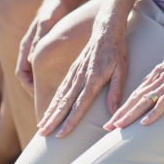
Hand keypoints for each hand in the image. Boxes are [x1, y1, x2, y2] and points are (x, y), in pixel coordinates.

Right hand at [17, 0, 69, 93]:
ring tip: (58, 96)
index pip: (22, 75)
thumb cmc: (53, 9)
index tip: (40, 97)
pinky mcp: (48, 46)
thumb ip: (37, 41)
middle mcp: (30, 49)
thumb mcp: (45, 25)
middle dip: (37, 90)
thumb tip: (31, 61)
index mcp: (27, 47)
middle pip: (29, 77)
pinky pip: (47, 65)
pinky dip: (52, 74)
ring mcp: (38, 48)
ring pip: (38, 72)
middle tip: (50, 102)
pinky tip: (66, 78)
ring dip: (45, 84)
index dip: (29, 87)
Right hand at [37, 23, 127, 137]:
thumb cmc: (117, 51)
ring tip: (41, 127)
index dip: (70, 120)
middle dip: (53, 119)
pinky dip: (53, 101)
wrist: (106, 29)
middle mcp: (80, 77)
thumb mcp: (122, 70)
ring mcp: (74, 73)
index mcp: (93, 79)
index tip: (61, 134)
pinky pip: (61, 88)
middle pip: (64, 102)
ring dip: (50, 112)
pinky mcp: (72, 70)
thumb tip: (113, 114)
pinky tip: (48, 111)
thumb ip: (115, 91)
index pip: (80, 104)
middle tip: (42, 134)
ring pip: (60, 96)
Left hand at [107, 26, 163, 129]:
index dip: (124, 105)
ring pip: (145, 102)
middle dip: (121, 114)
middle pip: (136, 98)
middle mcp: (160, 77)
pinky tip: (144, 123)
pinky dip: (153, 113)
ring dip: (130, 116)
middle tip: (107, 127)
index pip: (137, 92)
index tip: (114, 117)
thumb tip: (162, 80)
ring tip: (118, 128)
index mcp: (159, 71)